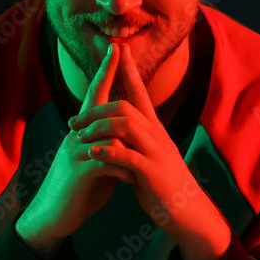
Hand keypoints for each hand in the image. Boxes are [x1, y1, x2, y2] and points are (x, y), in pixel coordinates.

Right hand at [17, 44, 135, 255]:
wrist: (54, 215)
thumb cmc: (80, 187)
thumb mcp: (96, 161)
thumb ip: (109, 144)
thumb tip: (127, 132)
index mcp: (83, 132)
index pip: (95, 95)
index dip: (105, 72)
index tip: (115, 49)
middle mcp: (77, 135)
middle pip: (96, 100)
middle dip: (107, 75)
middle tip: (119, 50)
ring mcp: (75, 151)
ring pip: (106, 132)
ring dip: (126, 141)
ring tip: (140, 153)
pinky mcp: (78, 172)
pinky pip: (104, 161)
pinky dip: (121, 168)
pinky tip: (129, 176)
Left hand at [70, 43, 228, 257]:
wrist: (186, 210)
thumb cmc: (163, 181)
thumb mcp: (149, 152)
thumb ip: (134, 136)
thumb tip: (115, 121)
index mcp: (154, 128)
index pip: (140, 92)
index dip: (129, 69)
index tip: (118, 48)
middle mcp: (156, 135)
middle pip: (125, 106)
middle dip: (96, 109)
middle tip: (73, 121)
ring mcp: (155, 152)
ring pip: (125, 125)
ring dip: (98, 128)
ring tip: (79, 137)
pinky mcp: (152, 172)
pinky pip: (127, 156)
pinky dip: (108, 153)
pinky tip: (93, 154)